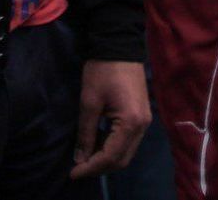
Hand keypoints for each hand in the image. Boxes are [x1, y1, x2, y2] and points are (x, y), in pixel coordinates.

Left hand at [70, 59, 151, 179]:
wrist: (119, 44)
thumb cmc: (102, 71)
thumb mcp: (89, 102)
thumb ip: (86, 133)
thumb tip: (80, 158)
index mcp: (131, 122)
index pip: (111, 156)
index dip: (91, 168)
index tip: (73, 173)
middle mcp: (142, 126)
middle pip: (122, 159)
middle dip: (99, 167)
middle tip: (78, 169)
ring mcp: (145, 121)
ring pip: (126, 152)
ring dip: (106, 159)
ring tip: (85, 158)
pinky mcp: (142, 115)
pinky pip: (128, 141)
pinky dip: (113, 147)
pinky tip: (97, 144)